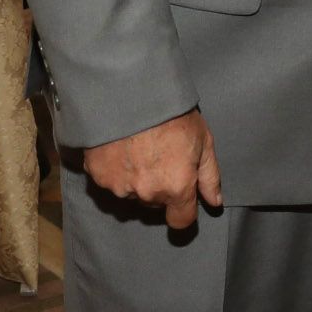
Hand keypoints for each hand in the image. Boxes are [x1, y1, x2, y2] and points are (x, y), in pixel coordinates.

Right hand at [82, 110, 222, 228]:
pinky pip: (109, 180)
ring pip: (131, 192)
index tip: (182, 195)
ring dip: (135, 178)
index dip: (183, 209)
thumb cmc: (172, 112)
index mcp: (176, 187)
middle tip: (160, 155)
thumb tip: (215, 201)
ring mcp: (119, 185)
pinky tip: (121, 146)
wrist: (131, 90)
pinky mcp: (97, 174)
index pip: (180, 221)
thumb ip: (209, 176)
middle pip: (155, 203)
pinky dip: (114, 168)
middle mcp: (147, 193)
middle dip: (159, 186)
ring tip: (139, 148)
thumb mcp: (203, 140)